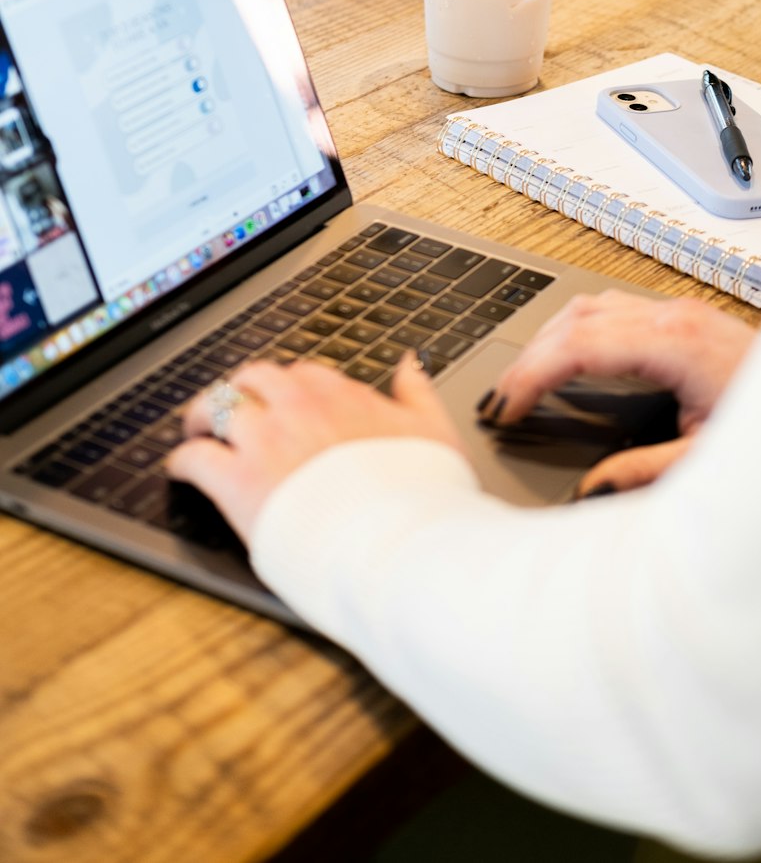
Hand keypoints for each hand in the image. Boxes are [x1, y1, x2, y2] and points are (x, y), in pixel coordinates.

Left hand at [166, 353, 464, 544]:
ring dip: (202, 415)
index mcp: (344, 396)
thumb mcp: (435, 432)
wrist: (398, 540)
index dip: (290, 388)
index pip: (304, 374)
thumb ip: (418, 392)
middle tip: (235, 405)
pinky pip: (195, 458)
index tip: (287, 401)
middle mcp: (300, 408)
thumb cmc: (420, 494)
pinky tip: (181, 470)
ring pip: (215, 407)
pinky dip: (183, 462)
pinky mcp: (238, 481)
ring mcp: (266, 441)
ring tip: (197, 427)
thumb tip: (411, 364)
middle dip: (241, 389)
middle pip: (254, 378)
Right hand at [483, 292, 755, 495]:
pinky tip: (569, 363)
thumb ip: (642, 477)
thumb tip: (588, 491)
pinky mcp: (687, 318)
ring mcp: (681, 312)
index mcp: (675, 345)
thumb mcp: (711, 469)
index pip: (577, 346)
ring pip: (591, 306)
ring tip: (522, 383)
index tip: (504, 409)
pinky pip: (614, 310)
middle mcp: (675, 318)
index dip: (530, 377)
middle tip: (498, 402)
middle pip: (574, 319)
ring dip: (549, 341)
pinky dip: (577, 333)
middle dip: (527, 359)